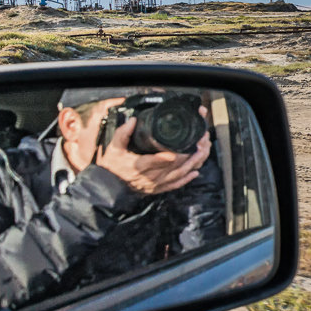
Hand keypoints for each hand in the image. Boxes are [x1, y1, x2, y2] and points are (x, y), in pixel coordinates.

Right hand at [96, 114, 211, 194]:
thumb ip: (123, 133)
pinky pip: (175, 185)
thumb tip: (133, 120)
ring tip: (202, 152)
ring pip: (178, 175)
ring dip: (192, 164)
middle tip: (200, 142)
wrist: (108, 186)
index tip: (182, 148)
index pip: (158, 160)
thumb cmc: (112, 167)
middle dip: (189, 153)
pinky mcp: (157, 189)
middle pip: (174, 166)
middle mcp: (150, 177)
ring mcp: (155, 184)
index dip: (171, 155)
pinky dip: (186, 179)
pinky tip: (195, 172)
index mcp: (139, 165)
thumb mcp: (113, 148)